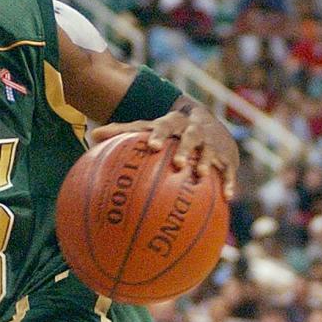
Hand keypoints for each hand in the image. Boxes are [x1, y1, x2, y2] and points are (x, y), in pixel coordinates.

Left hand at [92, 101, 238, 199]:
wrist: (209, 124)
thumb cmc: (169, 132)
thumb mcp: (148, 128)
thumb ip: (123, 132)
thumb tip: (92, 136)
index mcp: (174, 123)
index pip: (164, 125)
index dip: (158, 134)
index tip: (151, 146)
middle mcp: (194, 131)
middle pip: (191, 137)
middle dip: (185, 148)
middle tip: (178, 162)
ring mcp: (211, 144)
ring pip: (210, 152)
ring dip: (207, 162)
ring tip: (201, 175)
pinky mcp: (226, 157)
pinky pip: (229, 171)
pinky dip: (228, 182)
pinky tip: (227, 198)